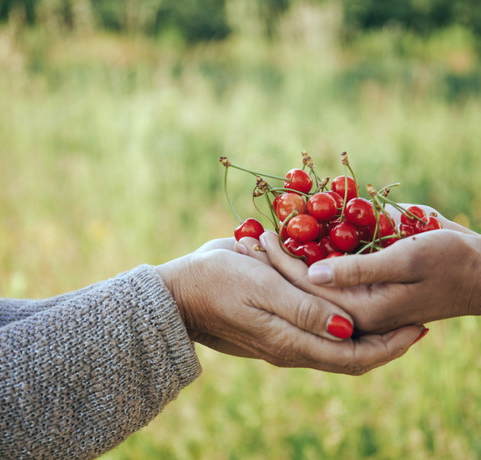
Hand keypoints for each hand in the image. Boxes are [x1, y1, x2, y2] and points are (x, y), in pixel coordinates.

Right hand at [156, 238, 424, 374]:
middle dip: (386, 339)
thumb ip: (305, 311)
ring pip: (336, 340)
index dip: (391, 347)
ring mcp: (283, 337)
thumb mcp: (262, 290)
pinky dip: (339, 315)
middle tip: (413, 315)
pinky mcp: (275, 323)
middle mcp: (292, 347)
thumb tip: (350, 330)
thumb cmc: (218, 284)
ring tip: (387, 303)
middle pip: (351, 354)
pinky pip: (317, 325)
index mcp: (291, 344)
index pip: (354, 358)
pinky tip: (347, 296)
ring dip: (365, 326)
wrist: (179, 293)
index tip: (418, 327)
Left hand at [240, 211, 480, 333]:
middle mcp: (353, 311)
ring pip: (308, 284)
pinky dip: (303, 259)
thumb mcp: (406, 261)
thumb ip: (359, 272)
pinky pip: (325, 277)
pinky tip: (282, 243)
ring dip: (281, 263)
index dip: (279, 261)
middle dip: (271, 264)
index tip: (256, 236)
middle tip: (242, 240)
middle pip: (300, 287)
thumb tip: (312, 274)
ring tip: (253, 241)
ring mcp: (357, 303)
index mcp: (361, 310)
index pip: (306, 287)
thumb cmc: (449, 260)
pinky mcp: (363, 291)